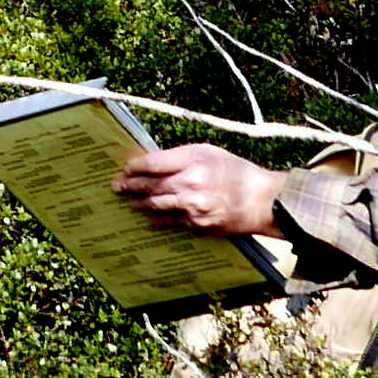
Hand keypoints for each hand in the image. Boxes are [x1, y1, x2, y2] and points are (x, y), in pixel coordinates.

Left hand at [116, 143, 287, 238]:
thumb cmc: (236, 172)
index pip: (153, 163)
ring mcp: (192, 207)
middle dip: (129, 185)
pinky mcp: (197, 225)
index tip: (125, 168)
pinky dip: (156, 219)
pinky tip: (148, 218)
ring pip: (155, 205)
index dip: (134, 166)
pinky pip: (170, 222)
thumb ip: (181, 156)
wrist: (261, 201)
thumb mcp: (209, 152)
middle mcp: (190, 183)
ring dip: (138, 203)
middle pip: (149, 185)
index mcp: (193, 161)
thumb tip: (155, 163)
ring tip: (127, 201)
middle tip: (116, 186)